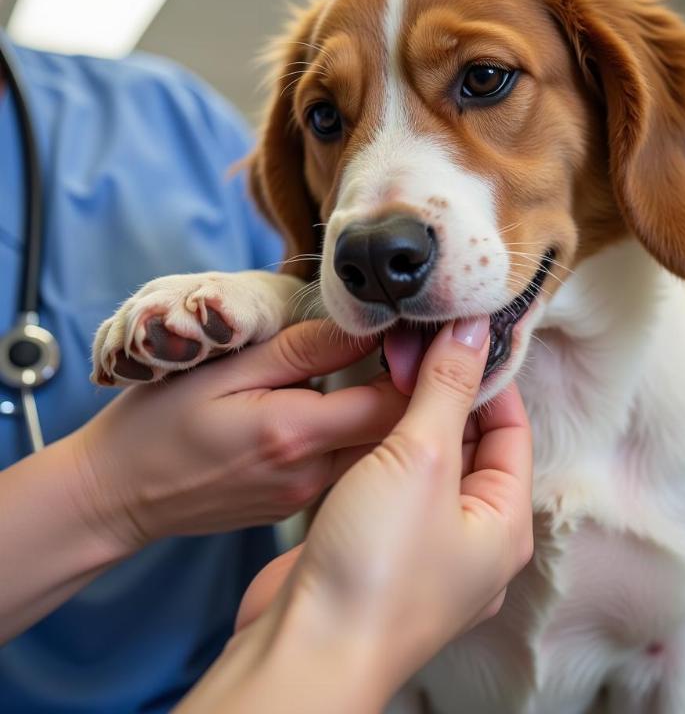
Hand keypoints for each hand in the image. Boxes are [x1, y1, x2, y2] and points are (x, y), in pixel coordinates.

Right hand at [72, 320, 408, 551]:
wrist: (118, 496)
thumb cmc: (158, 424)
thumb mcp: (224, 370)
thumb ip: (301, 349)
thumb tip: (365, 328)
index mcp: (296, 435)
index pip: (393, 402)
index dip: (417, 367)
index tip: (414, 334)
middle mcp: (312, 475)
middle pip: (393, 430)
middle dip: (408, 387)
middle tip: (403, 343)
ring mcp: (306, 497)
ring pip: (371, 449)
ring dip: (379, 410)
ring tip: (373, 368)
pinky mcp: (295, 506)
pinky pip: (343, 465)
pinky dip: (351, 433)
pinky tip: (334, 406)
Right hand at [232, 318, 533, 706]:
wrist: (304, 648)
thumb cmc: (376, 565)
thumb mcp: (420, 459)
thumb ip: (447, 389)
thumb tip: (475, 328)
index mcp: (504, 522)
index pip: (511, 428)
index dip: (486, 377)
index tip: (456, 334)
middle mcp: (471, 537)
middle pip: (469, 444)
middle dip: (443, 393)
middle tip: (411, 345)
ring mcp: (422, 546)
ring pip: (425, 464)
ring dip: (407, 419)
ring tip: (384, 369)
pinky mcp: (379, 549)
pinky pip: (391, 486)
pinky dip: (379, 450)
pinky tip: (357, 420)